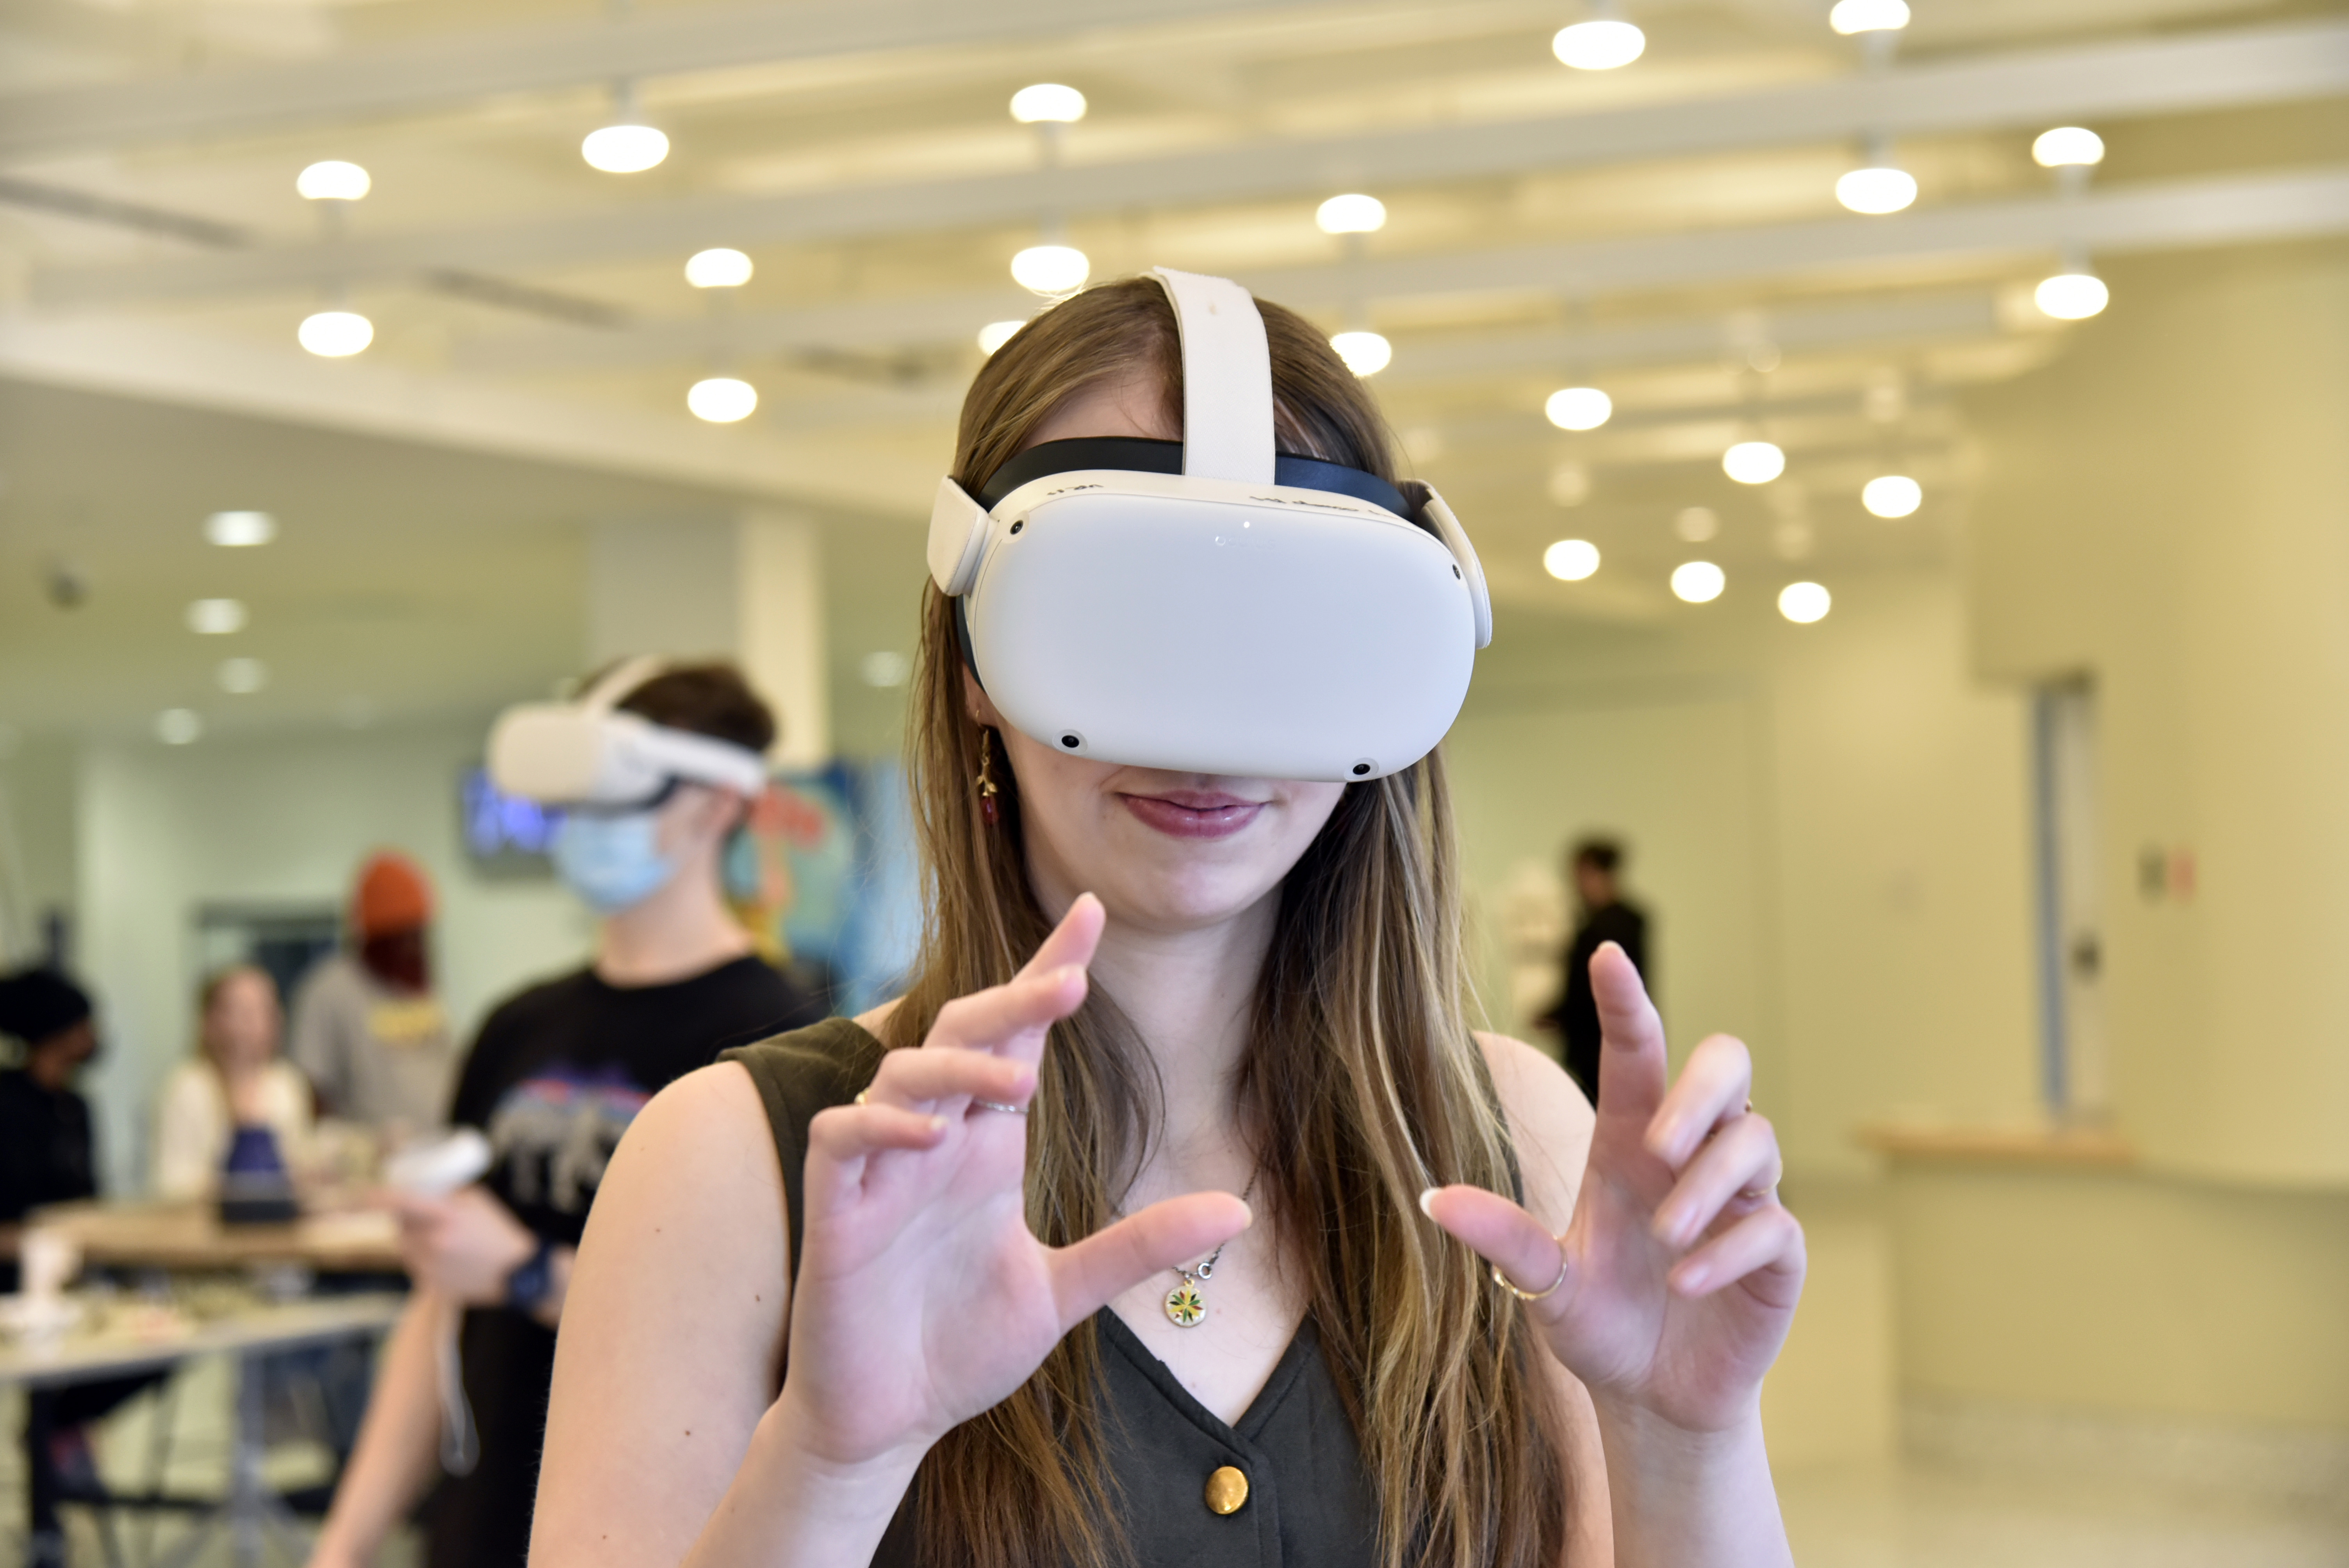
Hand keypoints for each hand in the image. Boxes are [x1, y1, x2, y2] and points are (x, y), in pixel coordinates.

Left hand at [384, 1185, 536, 1305]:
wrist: (516, 1272)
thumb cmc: (498, 1231)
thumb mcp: (477, 1200)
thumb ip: (447, 1194)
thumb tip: (421, 1189)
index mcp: (445, 1217)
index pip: (399, 1202)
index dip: (374, 1197)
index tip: (360, 1194)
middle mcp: (433, 1242)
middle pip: (400, 1227)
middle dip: (408, 1220)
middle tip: (430, 1218)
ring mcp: (430, 1266)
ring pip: (406, 1247)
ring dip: (416, 1240)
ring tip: (447, 1242)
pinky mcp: (431, 1284)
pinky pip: (415, 1266)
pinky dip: (424, 1259)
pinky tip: (450, 1259)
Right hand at [776, 893, 1251, 1470]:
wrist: (890, 1419)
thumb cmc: (962, 1347)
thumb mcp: (1065, 1294)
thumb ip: (1140, 1247)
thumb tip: (1239, 1209)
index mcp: (988, 1147)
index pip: (1019, 1037)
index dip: (1048, 971)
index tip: (1092, 914)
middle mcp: (936, 1141)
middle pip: (966, 1035)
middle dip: (1013, 998)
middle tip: (1072, 982)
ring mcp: (882, 1171)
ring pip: (903, 1071)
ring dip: (959, 1067)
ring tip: (1021, 1083)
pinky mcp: (835, 1210)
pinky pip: (842, 1137)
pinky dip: (881, 1125)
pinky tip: (930, 1135)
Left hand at [1423, 944, 1803, 1434]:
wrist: (1651, 1397)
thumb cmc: (1599, 1324)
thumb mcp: (1542, 1285)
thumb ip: (1503, 1239)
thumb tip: (1433, 1198)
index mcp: (1629, 1144)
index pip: (1637, 1052)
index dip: (1625, 1002)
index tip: (1605, 953)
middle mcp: (1689, 1157)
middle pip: (1726, 1064)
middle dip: (1701, 1087)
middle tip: (1659, 1143)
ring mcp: (1741, 1200)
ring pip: (1756, 1138)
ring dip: (1707, 1184)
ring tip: (1667, 1237)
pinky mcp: (1776, 1252)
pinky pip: (1773, 1224)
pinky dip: (1728, 1249)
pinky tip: (1685, 1281)